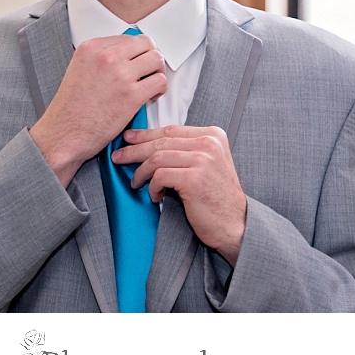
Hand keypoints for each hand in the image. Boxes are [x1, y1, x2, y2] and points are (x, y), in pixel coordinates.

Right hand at [30, 34, 165, 186]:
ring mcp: (120, 75)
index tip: (137, 62)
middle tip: (148, 72)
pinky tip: (149, 97)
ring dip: (157, 72)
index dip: (137, 51)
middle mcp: (106, 57)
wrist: (63, 134)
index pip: (128, 37)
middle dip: (150, 58)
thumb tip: (124, 56)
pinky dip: (159, 90)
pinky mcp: (132, 95)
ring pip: (156, 60)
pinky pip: (159, 81)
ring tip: (149, 84)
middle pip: (146, 44)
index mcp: (91, 48)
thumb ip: (99, 59)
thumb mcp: (78, 70)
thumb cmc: (70, 109)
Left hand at [113, 125, 246, 265]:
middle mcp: (209, 144)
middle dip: (134, 150)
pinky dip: (152, 187)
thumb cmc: (216, 198)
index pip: (170, 129)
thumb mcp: (207, 164)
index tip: (129, 139)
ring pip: (156, 158)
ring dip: (141, 172)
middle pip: (161, 141)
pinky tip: (155, 196)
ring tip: (136, 182)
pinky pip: (159, 176)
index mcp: (213, 135)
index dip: (146, 134)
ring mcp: (202, 160)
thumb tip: (149, 144)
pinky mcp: (193, 178)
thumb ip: (186, 150)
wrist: (235, 225)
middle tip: (119, 157)